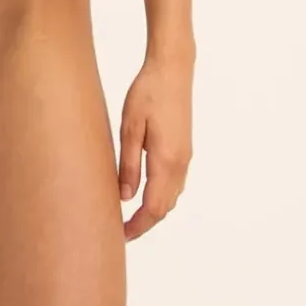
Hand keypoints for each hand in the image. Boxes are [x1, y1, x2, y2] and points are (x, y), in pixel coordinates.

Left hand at [117, 50, 192, 240]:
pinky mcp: (184, 149)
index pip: (154, 208)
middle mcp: (180, 163)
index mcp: (166, 161)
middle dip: (144, 223)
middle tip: (120, 232)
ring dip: (153, 211)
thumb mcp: (129, 128)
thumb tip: (125, 198)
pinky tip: (144, 193)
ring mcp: (185, 157)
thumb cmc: (148, 93)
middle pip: (165, 208)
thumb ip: (128, 165)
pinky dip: (161, 196)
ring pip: (172, 197)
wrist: (173, 69)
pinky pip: (175, 184)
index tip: (120, 236)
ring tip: (128, 216)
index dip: (138, 226)